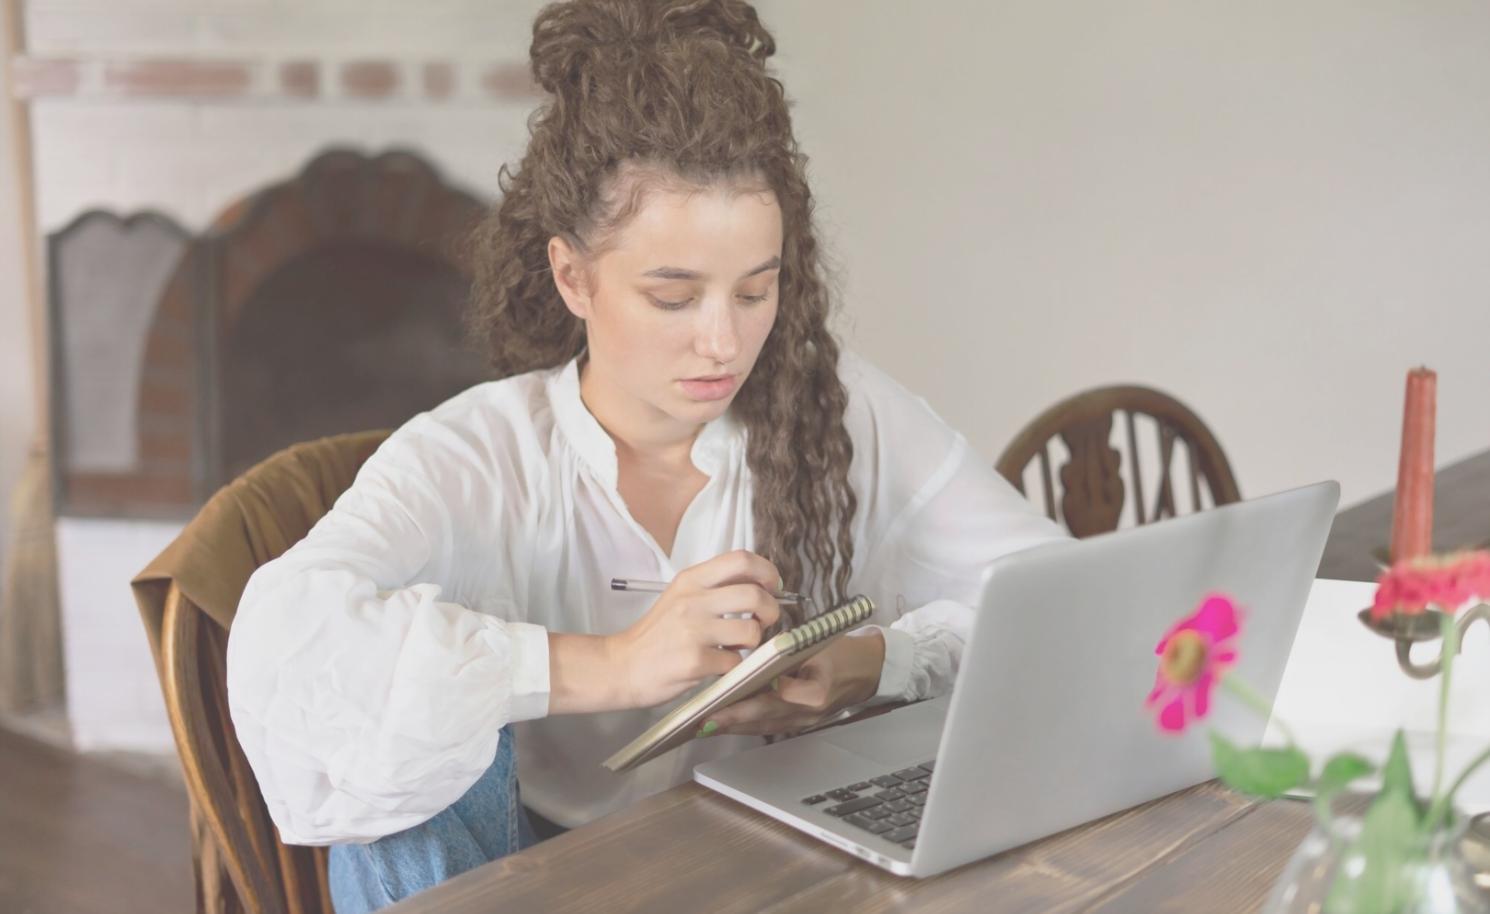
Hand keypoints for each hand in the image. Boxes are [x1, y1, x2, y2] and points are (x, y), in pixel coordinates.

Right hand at [606, 550, 781, 708]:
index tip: (772, 586)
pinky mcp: (695, 660)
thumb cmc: (656, 634)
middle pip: (755, 594)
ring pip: (751, 631)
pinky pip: (735, 662)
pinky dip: (734, 666)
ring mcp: (693, 630)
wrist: (621, 665)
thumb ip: (714, 587)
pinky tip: (719, 663)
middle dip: (771, 610)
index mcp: (691, 579)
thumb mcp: (681, 596)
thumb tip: (760, 584)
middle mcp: (693, 600)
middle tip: (764, 621)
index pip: (741, 559)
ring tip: (737, 646)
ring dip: (753, 642)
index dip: (767, 572)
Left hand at [704, 629, 885, 736]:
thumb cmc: (839, 653)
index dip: (748, 702)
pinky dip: (744, 725)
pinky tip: (724, 722)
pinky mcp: (797, 724)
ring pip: (760, 726)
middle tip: (701, 720)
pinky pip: (766, 727)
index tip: (724, 702)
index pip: (775, 699)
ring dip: (732, 726)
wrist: (863, 671)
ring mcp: (802, 722)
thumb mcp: (818, 645)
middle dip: (730, 719)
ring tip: (703, 723)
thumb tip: (758, 660)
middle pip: (762, 718)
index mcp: (815, 692)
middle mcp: (807, 713)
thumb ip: (790, 653)